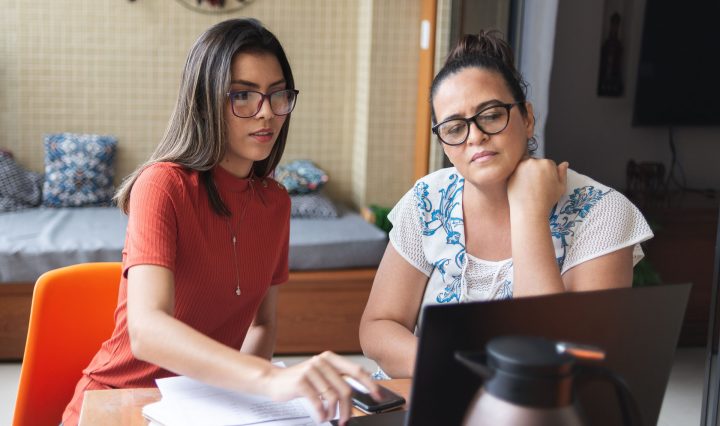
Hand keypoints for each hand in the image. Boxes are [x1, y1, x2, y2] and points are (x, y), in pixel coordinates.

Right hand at [259, 351, 379, 424]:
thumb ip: (338, 377)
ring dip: (334, 413)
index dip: (369, 384)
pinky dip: (321, 413)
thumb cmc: (300, 380)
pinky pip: (318, 402)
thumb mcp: (320, 373)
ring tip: (330, 418)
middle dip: (349, 408)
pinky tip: (320, 416)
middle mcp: (322, 361)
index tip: (378, 396)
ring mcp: (311, 370)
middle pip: (346, 389)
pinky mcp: (301, 382)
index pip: (356, 371)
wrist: (273, 380)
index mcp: (330, 358)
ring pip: (333, 397)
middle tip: (346, 419)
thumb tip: (361, 387)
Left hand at [508, 158, 568, 216]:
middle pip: (536, 162)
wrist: (529, 211)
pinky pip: (516, 172)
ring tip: (529, 186)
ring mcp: (521, 166)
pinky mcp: (512, 173)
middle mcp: (533, 162)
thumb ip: (563, 173)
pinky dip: (518, 177)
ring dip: (527, 172)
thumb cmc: (545, 201)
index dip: (548, 173)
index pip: (548, 163)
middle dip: (537, 171)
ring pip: (526, 166)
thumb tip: (564, 164)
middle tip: (537, 185)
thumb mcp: (561, 188)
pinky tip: (522, 187)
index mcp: (547, 164)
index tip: (545, 182)